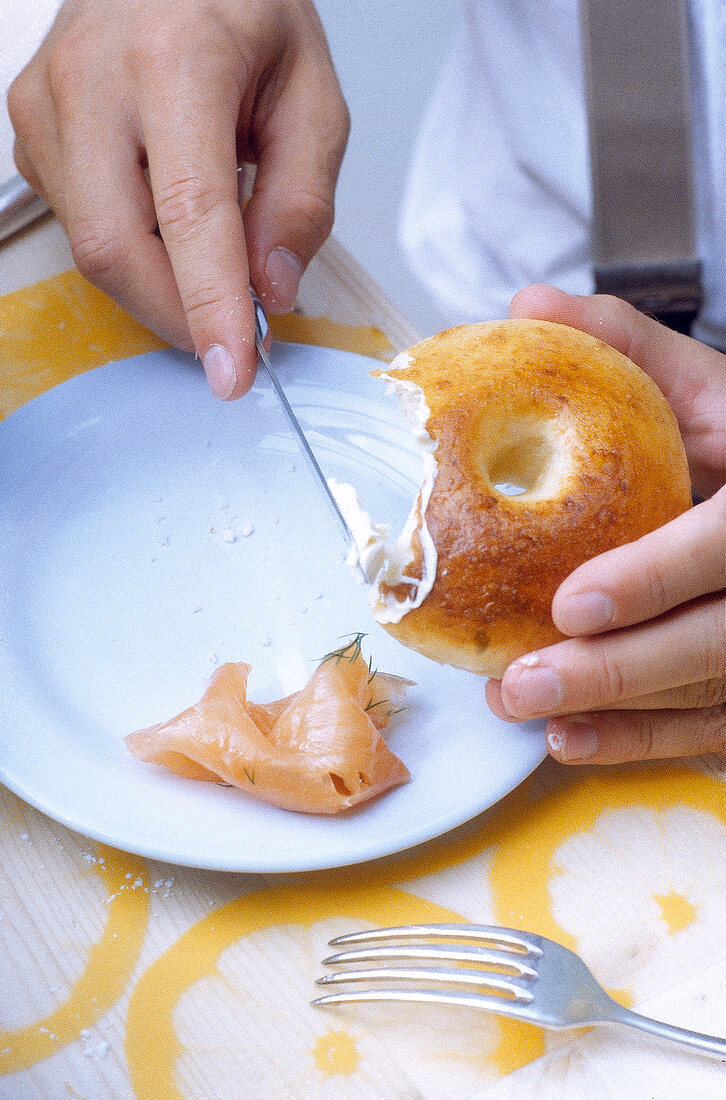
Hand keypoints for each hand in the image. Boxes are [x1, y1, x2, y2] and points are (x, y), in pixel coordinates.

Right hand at [8, 0, 348, 398]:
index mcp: (177, 60)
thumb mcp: (312, 97)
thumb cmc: (244, 14)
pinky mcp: (28, 127)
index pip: (189, 214)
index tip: (233, 371)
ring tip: (208, 244)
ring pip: (91, 246)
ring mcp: (47, 101)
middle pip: (115, 247)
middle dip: (177, 315)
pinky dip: (132, 247)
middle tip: (232, 336)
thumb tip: (270, 289)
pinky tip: (162, 212)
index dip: (210, 307)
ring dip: (158, 281)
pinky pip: (78, 224)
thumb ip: (302, 201)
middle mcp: (94, 78)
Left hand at [485, 286, 725, 764]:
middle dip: (619, 670)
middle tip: (521, 683)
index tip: (571, 603)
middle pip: (720, 642)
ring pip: (713, 694)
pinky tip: (569, 741)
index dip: (657, 576)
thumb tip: (526, 306)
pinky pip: (715, 729)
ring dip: (617, 713)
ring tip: (521, 709)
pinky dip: (643, 741)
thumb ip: (629, 345)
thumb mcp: (712, 387)